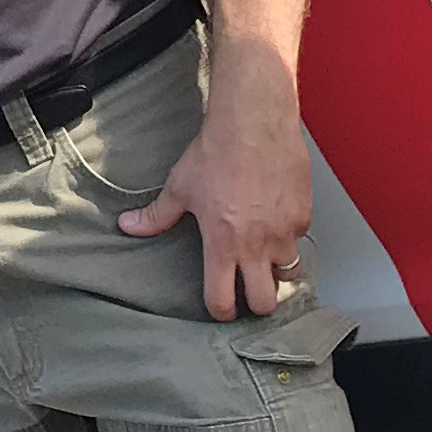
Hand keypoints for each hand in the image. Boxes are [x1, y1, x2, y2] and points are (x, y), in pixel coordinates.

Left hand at [119, 40, 315, 318]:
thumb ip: (157, 215)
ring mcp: (284, 231)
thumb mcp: (180, 186)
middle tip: (248, 287)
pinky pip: (299, 238)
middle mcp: (256, 245)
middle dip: (255, 302)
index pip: (222, 301)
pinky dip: (289, 235)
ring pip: (287, 273)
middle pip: (264, 304)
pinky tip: (276, 218)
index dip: (219, 309)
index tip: (219, 304)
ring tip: (264, 253)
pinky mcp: (304, 214)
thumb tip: (128, 225)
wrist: (253, 121)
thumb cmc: (217, 152)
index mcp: (222, 244)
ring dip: (275, 268)